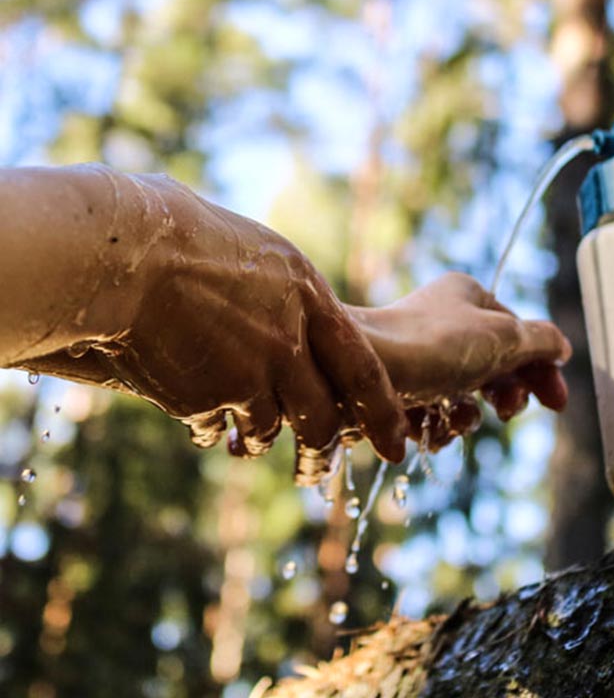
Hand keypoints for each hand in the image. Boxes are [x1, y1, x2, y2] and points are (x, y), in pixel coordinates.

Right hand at [15, 172, 405, 481]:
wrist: (125, 255)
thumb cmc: (182, 234)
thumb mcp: (258, 254)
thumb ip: (286, 296)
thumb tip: (296, 312)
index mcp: (309, 298)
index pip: (363, 368)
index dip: (383, 412)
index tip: (396, 446)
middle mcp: (289, 342)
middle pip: (323, 416)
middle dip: (322, 453)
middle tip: (317, 472)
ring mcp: (248, 374)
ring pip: (269, 431)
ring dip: (258, 443)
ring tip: (247, 446)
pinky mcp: (204, 397)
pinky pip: (216, 430)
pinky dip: (212, 434)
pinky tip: (203, 429)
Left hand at [347, 273, 570, 447]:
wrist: (360, 373)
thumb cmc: (433, 345)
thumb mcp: (502, 337)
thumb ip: (541, 341)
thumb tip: (561, 347)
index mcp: (468, 297)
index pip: (520, 334)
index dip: (542, 369)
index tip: (557, 403)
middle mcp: (443, 323)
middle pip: (494, 367)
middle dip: (504, 395)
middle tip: (506, 411)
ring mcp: (419, 357)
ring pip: (463, 396)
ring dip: (467, 417)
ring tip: (456, 420)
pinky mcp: (396, 390)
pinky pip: (432, 414)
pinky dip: (436, 427)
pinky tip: (428, 431)